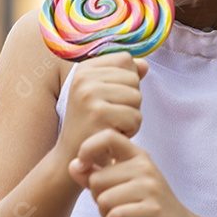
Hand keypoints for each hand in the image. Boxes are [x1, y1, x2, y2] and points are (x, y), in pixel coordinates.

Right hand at [52, 52, 146, 169]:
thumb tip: (144, 65)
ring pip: (137, 97)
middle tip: (110, 116)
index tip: (110, 98)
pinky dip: (130, 130)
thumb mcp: (103, 94)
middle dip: (130, 101)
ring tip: (112, 124)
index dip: (127, 81)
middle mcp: (83, 77)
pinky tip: (113, 134)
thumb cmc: (92, 124)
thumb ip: (124, 76)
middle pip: (133, 79)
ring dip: (131, 116)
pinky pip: (135, 117)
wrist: (72, 156)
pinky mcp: (98, 114)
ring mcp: (89, 95)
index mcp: (84, 69)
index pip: (125, 60)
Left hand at [69, 128, 197, 216]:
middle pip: (96, 179)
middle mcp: (145, 167)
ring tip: (124, 215)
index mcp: (137, 155)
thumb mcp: (120, 186)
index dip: (88, 149)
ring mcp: (151, 188)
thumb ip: (96, 174)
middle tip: (117, 205)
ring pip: (103, 200)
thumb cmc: (145, 207)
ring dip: (106, 214)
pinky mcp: (153, 211)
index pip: (108, 137)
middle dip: (98, 198)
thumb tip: (72, 165)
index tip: (83, 165)